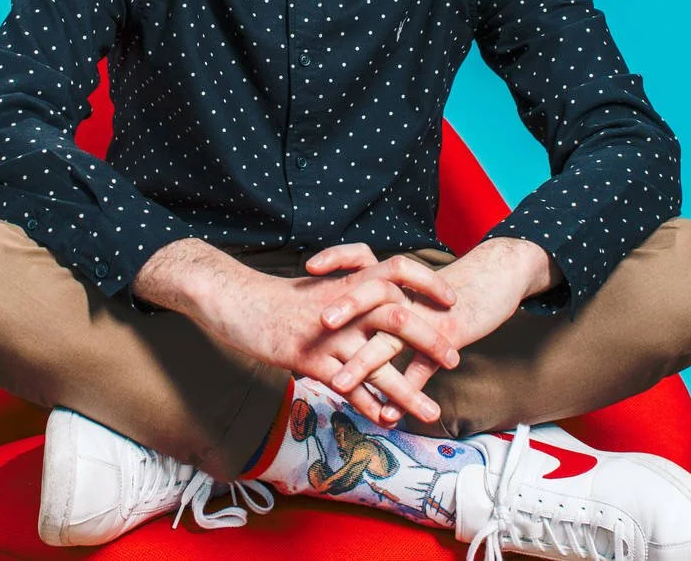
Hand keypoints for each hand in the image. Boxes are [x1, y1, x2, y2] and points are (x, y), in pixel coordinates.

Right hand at [193, 248, 458, 427]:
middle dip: (430, 341)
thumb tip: (378, 308)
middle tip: (453, 360)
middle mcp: (344, 305)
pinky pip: (348, 386)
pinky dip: (369, 405)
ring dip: (407, 391)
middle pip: (398, 317)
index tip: (450, 300)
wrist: (237, 300)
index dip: (427, 282)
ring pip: (377, 363)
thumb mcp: (319, 290)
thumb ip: (351, 297)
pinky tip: (385, 421)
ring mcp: (328, 332)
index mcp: (348, 281)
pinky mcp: (310, 357)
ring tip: (432, 413)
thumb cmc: (277, 298)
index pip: (399, 269)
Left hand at [309, 238, 551, 423]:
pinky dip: (405, 392)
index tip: (309, 268)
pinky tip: (387, 415)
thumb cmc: (446, 286)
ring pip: (393, 337)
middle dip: (346, 307)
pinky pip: (423, 367)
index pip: (361, 257)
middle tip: (320, 323)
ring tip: (339, 386)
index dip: (336, 258)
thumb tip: (345, 309)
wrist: (496, 276)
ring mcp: (428, 314)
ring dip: (365, 363)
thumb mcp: (413, 284)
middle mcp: (409, 293)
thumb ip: (382, 293)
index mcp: (396, 277)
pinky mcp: (449, 335)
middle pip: (373, 292)